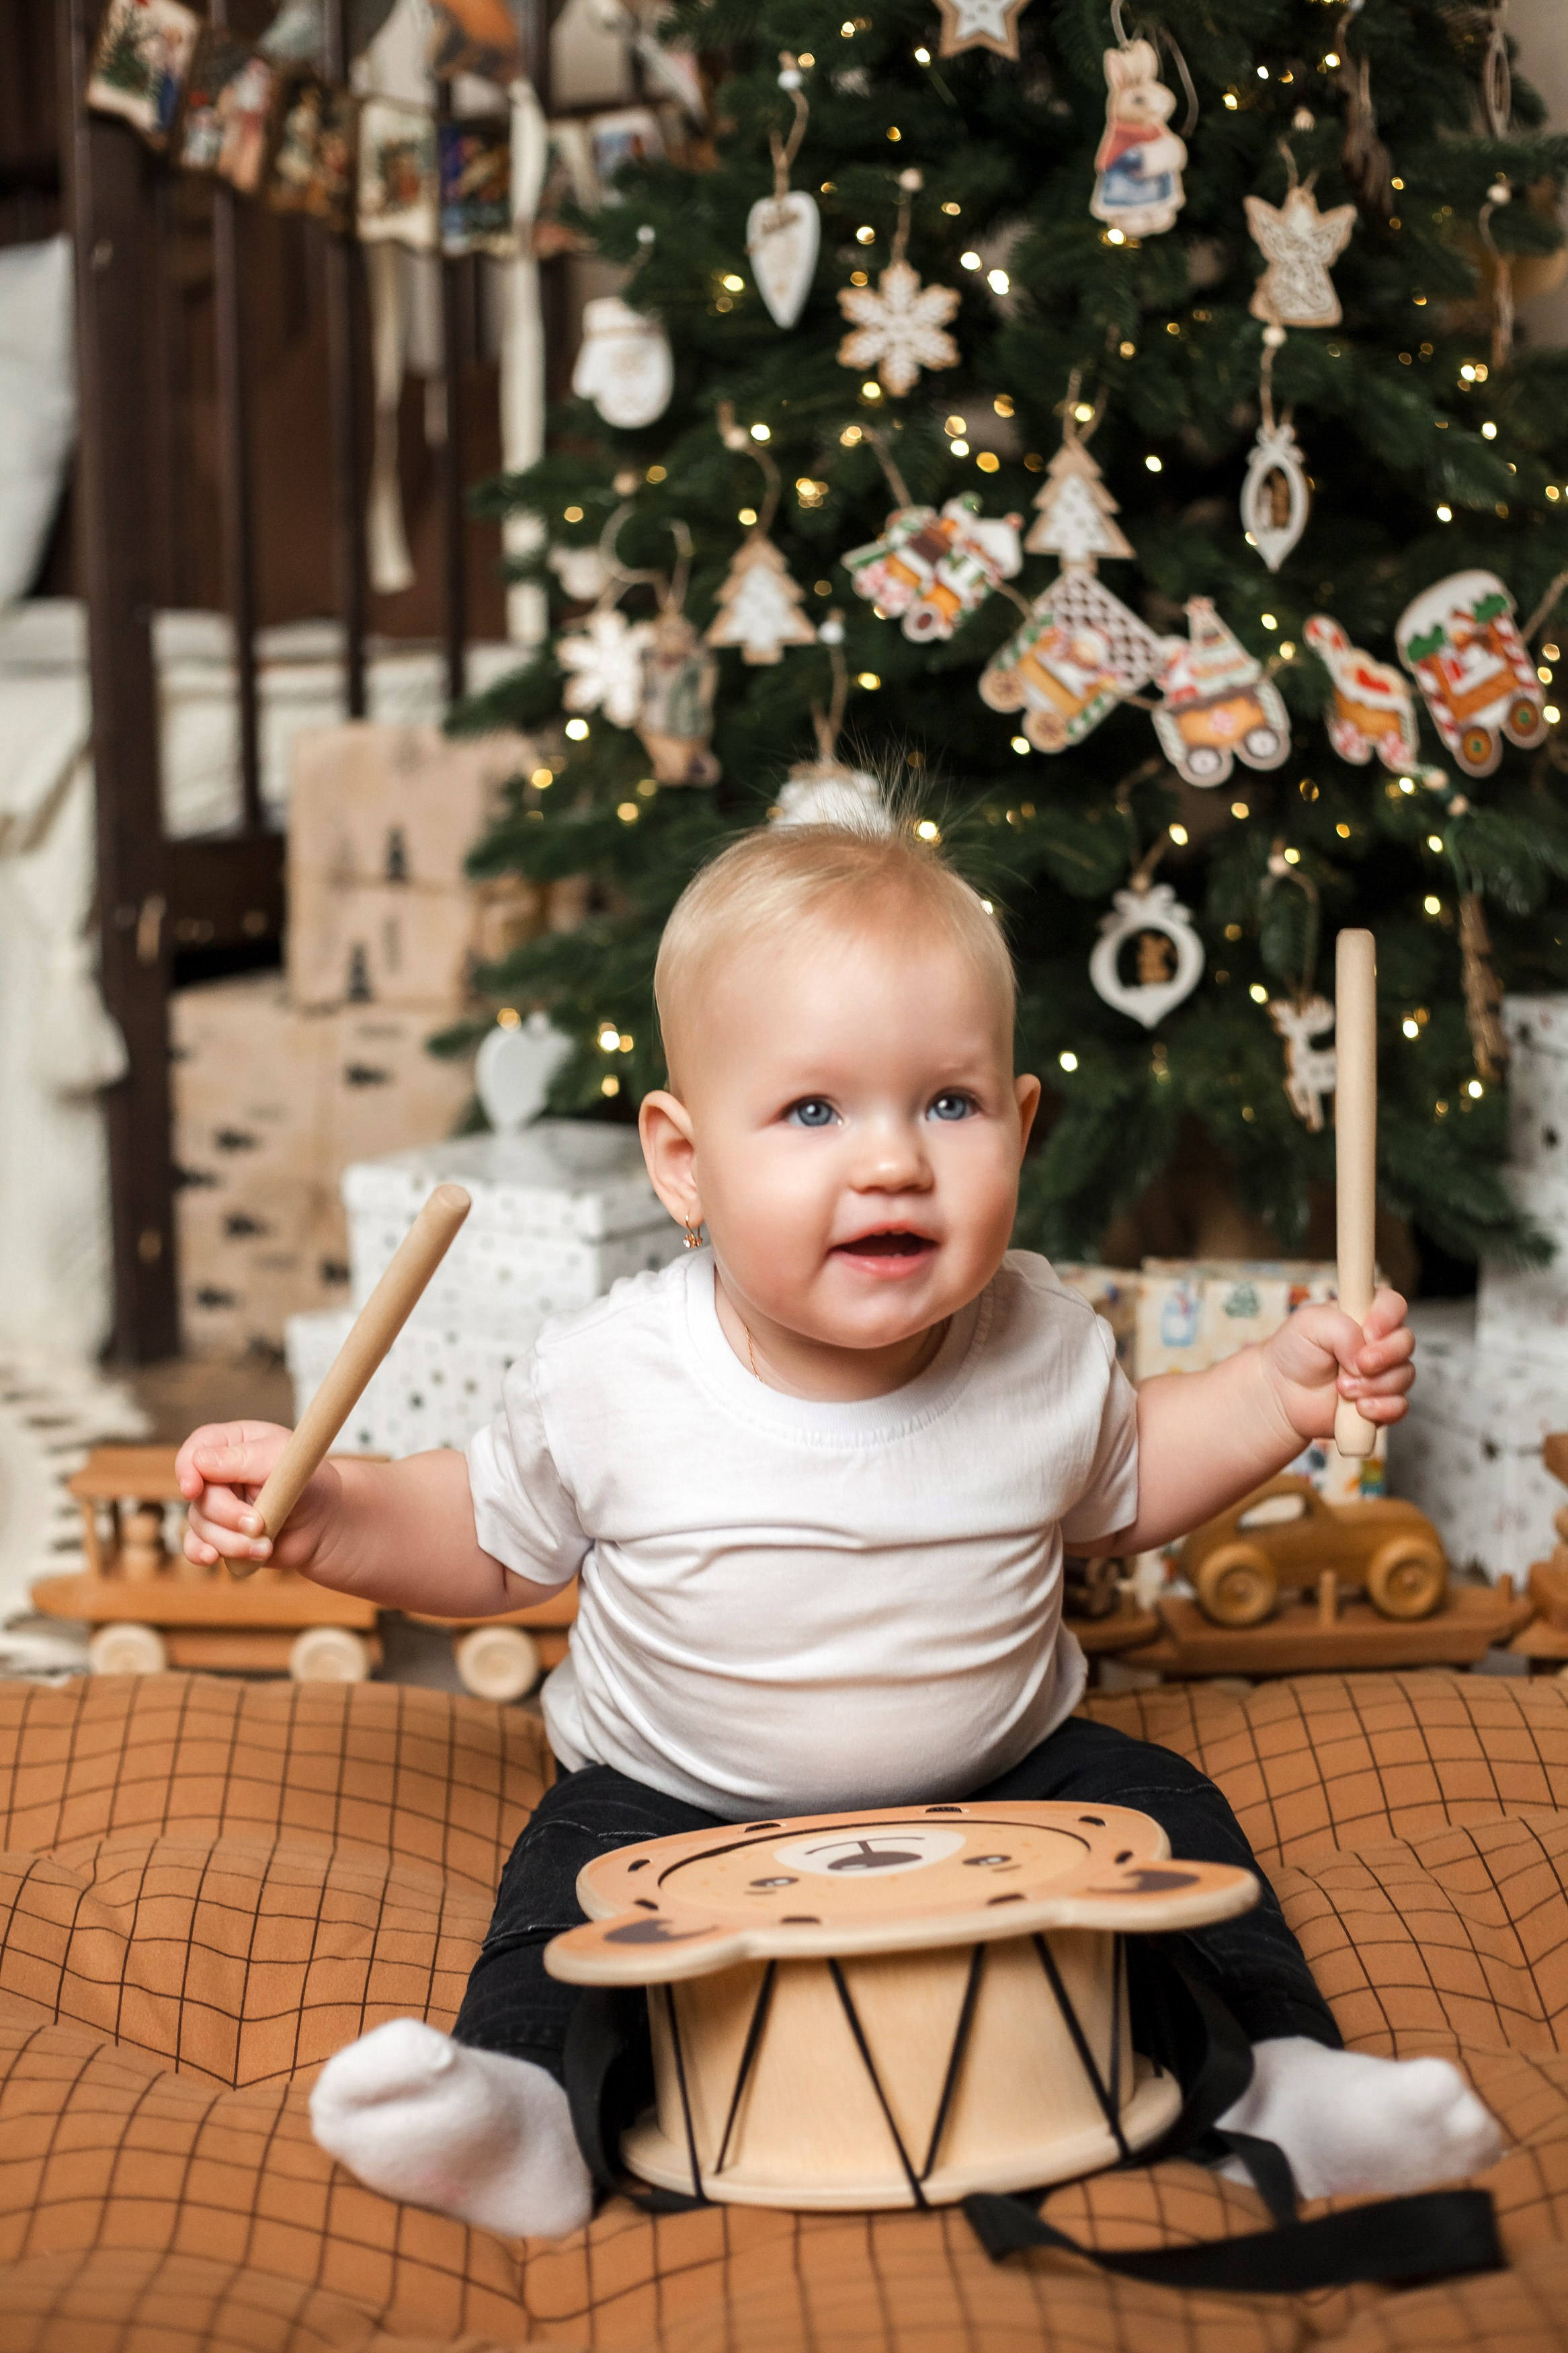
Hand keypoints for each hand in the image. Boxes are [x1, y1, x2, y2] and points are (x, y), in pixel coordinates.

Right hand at [175, 1420, 341, 1572]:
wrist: (324, 1523)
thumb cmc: (309, 1482)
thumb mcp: (285, 1460)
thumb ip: (245, 1459)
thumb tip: (200, 1462)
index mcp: (234, 1443)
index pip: (197, 1448)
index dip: (188, 1468)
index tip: (194, 1489)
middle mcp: (219, 1473)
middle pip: (199, 1494)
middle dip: (227, 1514)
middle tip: (258, 1525)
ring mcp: (217, 1505)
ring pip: (199, 1525)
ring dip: (230, 1540)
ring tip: (265, 1545)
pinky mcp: (219, 1534)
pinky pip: (195, 1546)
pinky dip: (203, 1553)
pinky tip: (213, 1557)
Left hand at [1258, 1289, 1414, 1447]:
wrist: (1282, 1393)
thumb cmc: (1295, 1351)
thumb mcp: (1309, 1324)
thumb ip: (1341, 1329)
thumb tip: (1363, 1353)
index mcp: (1363, 1314)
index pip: (1393, 1305)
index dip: (1388, 1317)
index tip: (1369, 1332)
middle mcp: (1379, 1342)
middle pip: (1406, 1341)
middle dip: (1386, 1355)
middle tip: (1359, 1364)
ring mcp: (1383, 1372)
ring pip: (1404, 1376)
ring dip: (1373, 1385)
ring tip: (1342, 1388)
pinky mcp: (1382, 1401)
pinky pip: (1399, 1406)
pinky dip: (1382, 1408)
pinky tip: (1359, 1408)